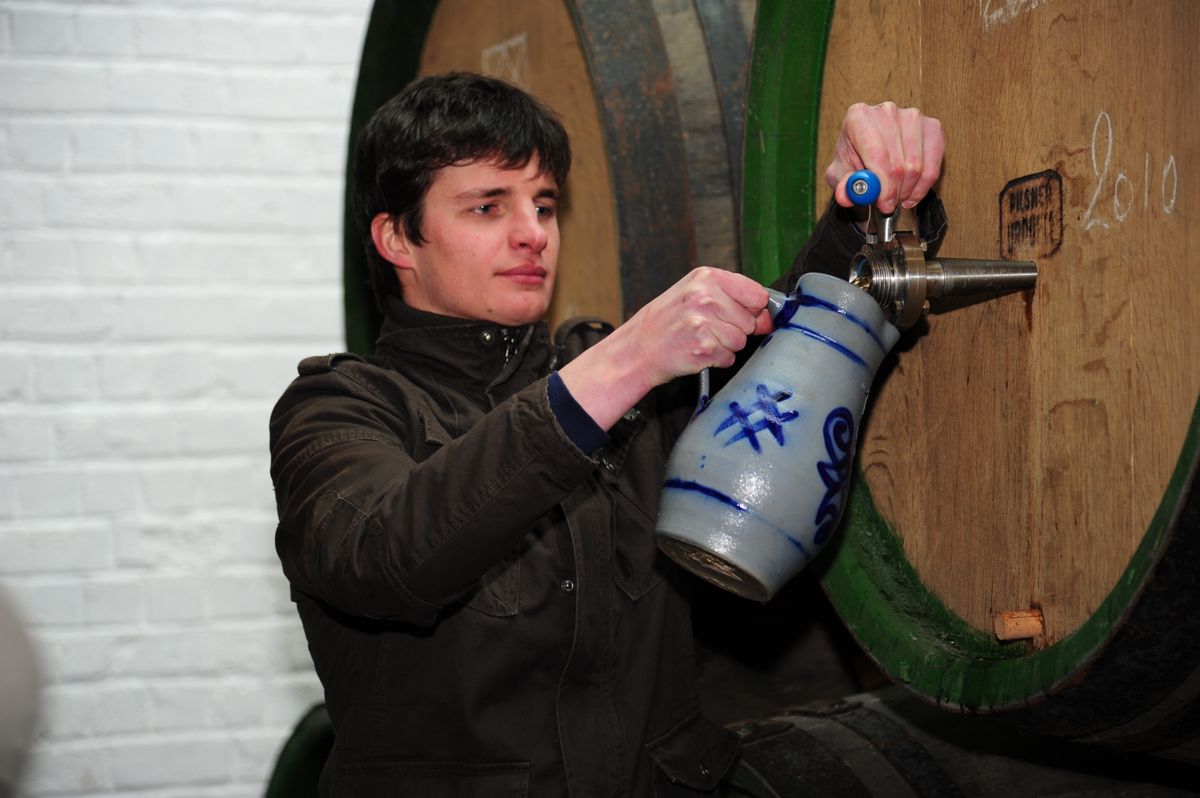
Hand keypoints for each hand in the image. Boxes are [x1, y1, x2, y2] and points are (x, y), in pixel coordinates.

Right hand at [626, 266, 772, 381]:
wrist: (637, 348)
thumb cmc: (665, 321)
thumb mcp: (694, 295)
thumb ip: (732, 299)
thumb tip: (766, 318)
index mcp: (706, 277)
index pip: (756, 294)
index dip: (753, 309)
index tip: (739, 314)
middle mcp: (705, 297)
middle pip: (750, 320)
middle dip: (735, 329)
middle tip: (708, 329)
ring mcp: (704, 323)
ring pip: (740, 341)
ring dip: (725, 346)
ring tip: (701, 339)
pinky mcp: (703, 348)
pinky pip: (729, 357)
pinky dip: (716, 359)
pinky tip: (696, 351)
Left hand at [825, 102, 943, 213]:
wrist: (868, 144)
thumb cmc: (853, 156)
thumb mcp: (839, 172)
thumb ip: (841, 184)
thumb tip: (847, 195)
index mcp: (859, 117)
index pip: (878, 154)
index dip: (884, 185)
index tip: (884, 204)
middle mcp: (886, 111)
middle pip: (899, 163)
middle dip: (895, 191)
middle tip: (889, 204)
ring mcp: (912, 116)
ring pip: (917, 165)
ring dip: (909, 189)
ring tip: (897, 196)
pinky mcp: (931, 125)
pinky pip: (934, 162)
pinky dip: (924, 184)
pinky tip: (912, 191)